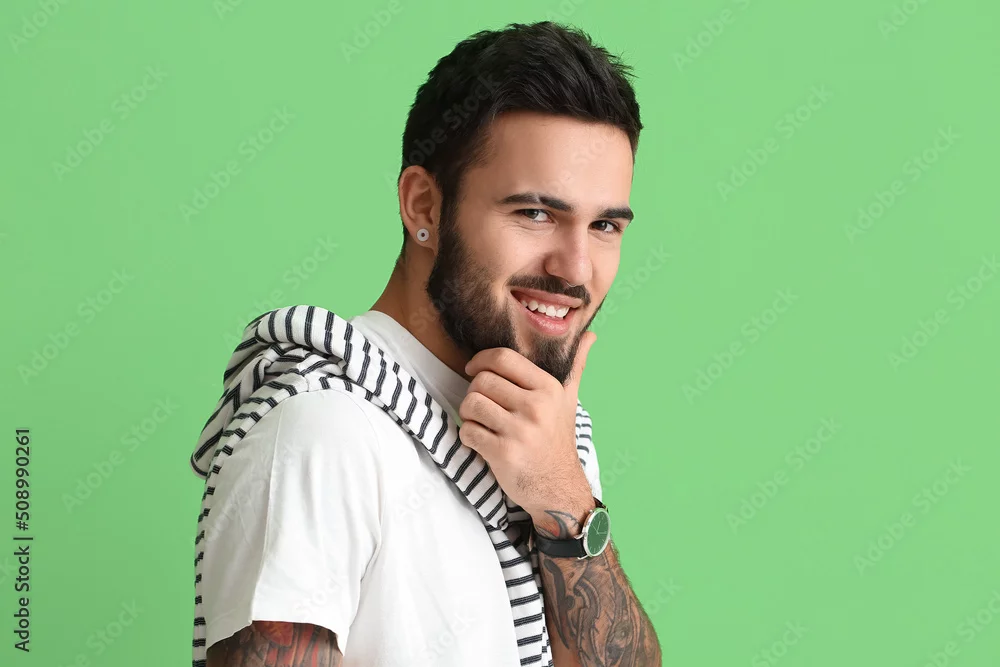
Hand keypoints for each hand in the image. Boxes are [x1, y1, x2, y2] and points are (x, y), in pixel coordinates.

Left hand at [459, 331, 597, 524]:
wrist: (558, 488)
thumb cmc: (558, 439)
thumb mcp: (568, 400)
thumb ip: (575, 366)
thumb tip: (591, 334)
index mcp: (548, 389)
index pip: (503, 358)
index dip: (481, 360)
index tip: (474, 369)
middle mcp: (536, 408)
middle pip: (481, 381)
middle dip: (474, 391)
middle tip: (482, 404)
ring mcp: (519, 432)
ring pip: (471, 404)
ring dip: (468, 414)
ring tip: (480, 421)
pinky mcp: (503, 454)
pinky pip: (468, 431)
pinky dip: (468, 435)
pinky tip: (480, 440)